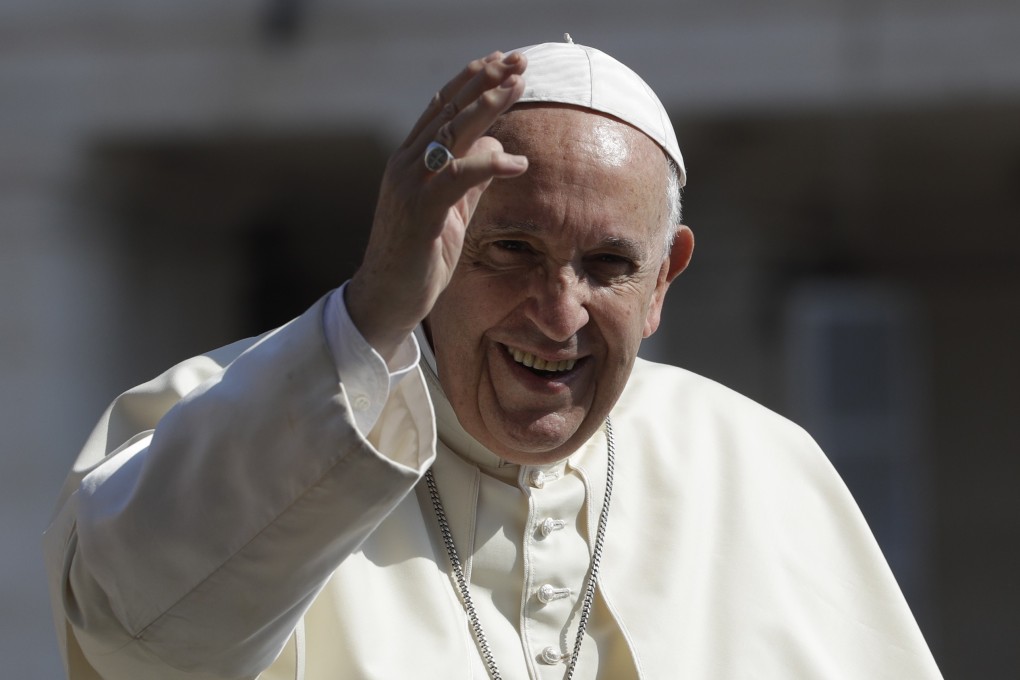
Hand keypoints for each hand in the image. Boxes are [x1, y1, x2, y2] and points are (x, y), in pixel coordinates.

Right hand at [346, 51, 528, 360]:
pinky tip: (518, 164)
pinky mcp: (419, 211)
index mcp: (411, 161)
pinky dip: (488, 166)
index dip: (473, 82)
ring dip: (487, 106)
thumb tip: (497, 145)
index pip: (443, 109)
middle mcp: (405, 165)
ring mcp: (409, 185)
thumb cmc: (419, 258)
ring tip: (518, 84)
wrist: (386, 298)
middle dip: (485, 81)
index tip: (504, 61)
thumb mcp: (452, 212)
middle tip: (517, 59)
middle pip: (448, 110)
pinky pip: (457, 178)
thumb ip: (472, 179)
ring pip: (450, 133)